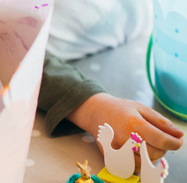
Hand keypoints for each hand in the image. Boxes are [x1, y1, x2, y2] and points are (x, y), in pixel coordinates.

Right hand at [68, 93, 183, 168]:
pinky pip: (134, 167)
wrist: (96, 112)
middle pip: (155, 153)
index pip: (162, 140)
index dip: (175, 143)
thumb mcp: (141, 108)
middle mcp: (124, 138)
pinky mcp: (112, 157)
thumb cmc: (120, 109)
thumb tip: (179, 135)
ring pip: (145, 163)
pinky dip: (141, 161)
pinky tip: (137, 150)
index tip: (178, 141)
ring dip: (152, 156)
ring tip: (146, 143)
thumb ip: (161, 122)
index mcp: (133, 124)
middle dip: (162, 148)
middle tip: (158, 138)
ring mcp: (117, 150)